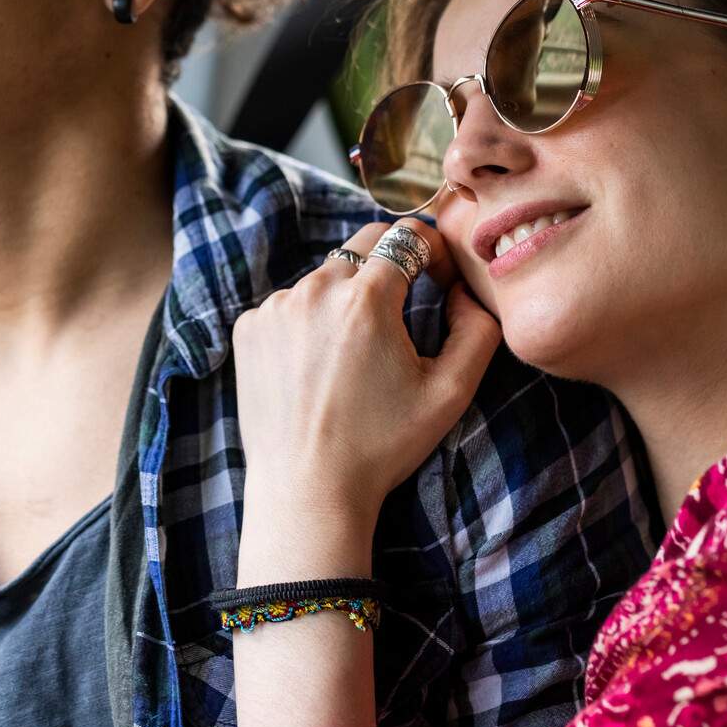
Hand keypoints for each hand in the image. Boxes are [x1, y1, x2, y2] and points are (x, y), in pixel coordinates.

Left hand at [230, 219, 502, 537]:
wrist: (307, 490)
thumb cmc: (382, 446)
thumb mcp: (450, 393)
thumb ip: (478, 330)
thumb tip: (464, 291)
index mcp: (366, 300)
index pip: (405, 236)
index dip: (430, 250)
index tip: (437, 277)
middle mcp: (314, 291)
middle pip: (362, 247)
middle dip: (389, 265)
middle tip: (402, 309)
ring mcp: (274, 308)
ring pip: (324, 278)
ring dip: (345, 298)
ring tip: (355, 354)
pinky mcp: (248, 329)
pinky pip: (288, 305)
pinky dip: (307, 322)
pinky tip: (316, 367)